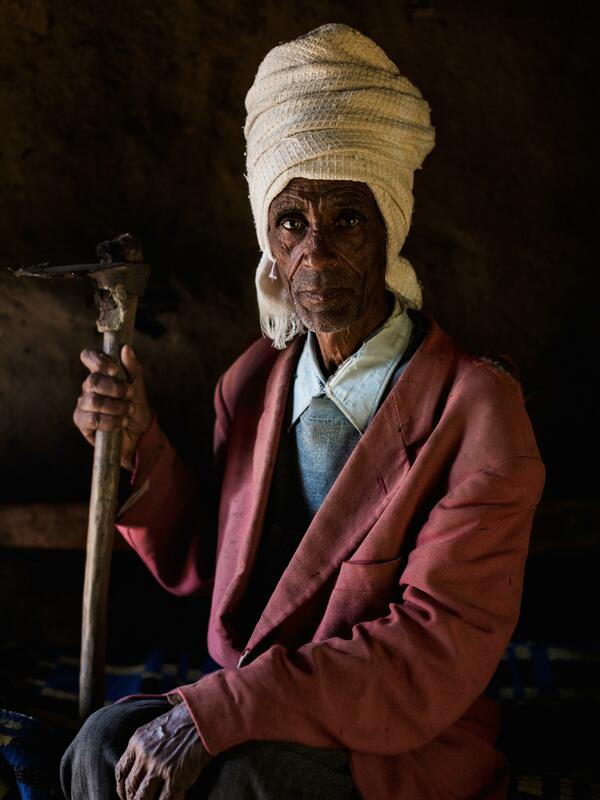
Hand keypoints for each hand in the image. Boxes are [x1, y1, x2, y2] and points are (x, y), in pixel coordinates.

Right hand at [73, 345, 151, 470]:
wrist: (139, 435)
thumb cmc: (137, 409)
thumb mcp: (139, 388)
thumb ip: (133, 368)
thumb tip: (126, 348)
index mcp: (102, 374)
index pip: (88, 357)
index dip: (97, 360)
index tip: (114, 369)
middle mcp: (89, 387)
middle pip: (93, 381)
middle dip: (115, 388)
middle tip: (130, 394)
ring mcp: (84, 404)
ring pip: (93, 401)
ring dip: (116, 407)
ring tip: (128, 411)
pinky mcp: (82, 422)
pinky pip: (92, 419)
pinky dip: (111, 421)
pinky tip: (121, 423)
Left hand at [115, 701, 211, 799]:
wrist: (203, 717)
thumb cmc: (182, 720)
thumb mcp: (154, 727)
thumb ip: (143, 745)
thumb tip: (138, 765)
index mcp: (137, 741)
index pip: (121, 771)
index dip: (121, 787)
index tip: (125, 794)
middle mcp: (145, 755)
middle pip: (130, 786)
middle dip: (132, 798)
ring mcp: (159, 767)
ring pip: (143, 797)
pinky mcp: (176, 777)